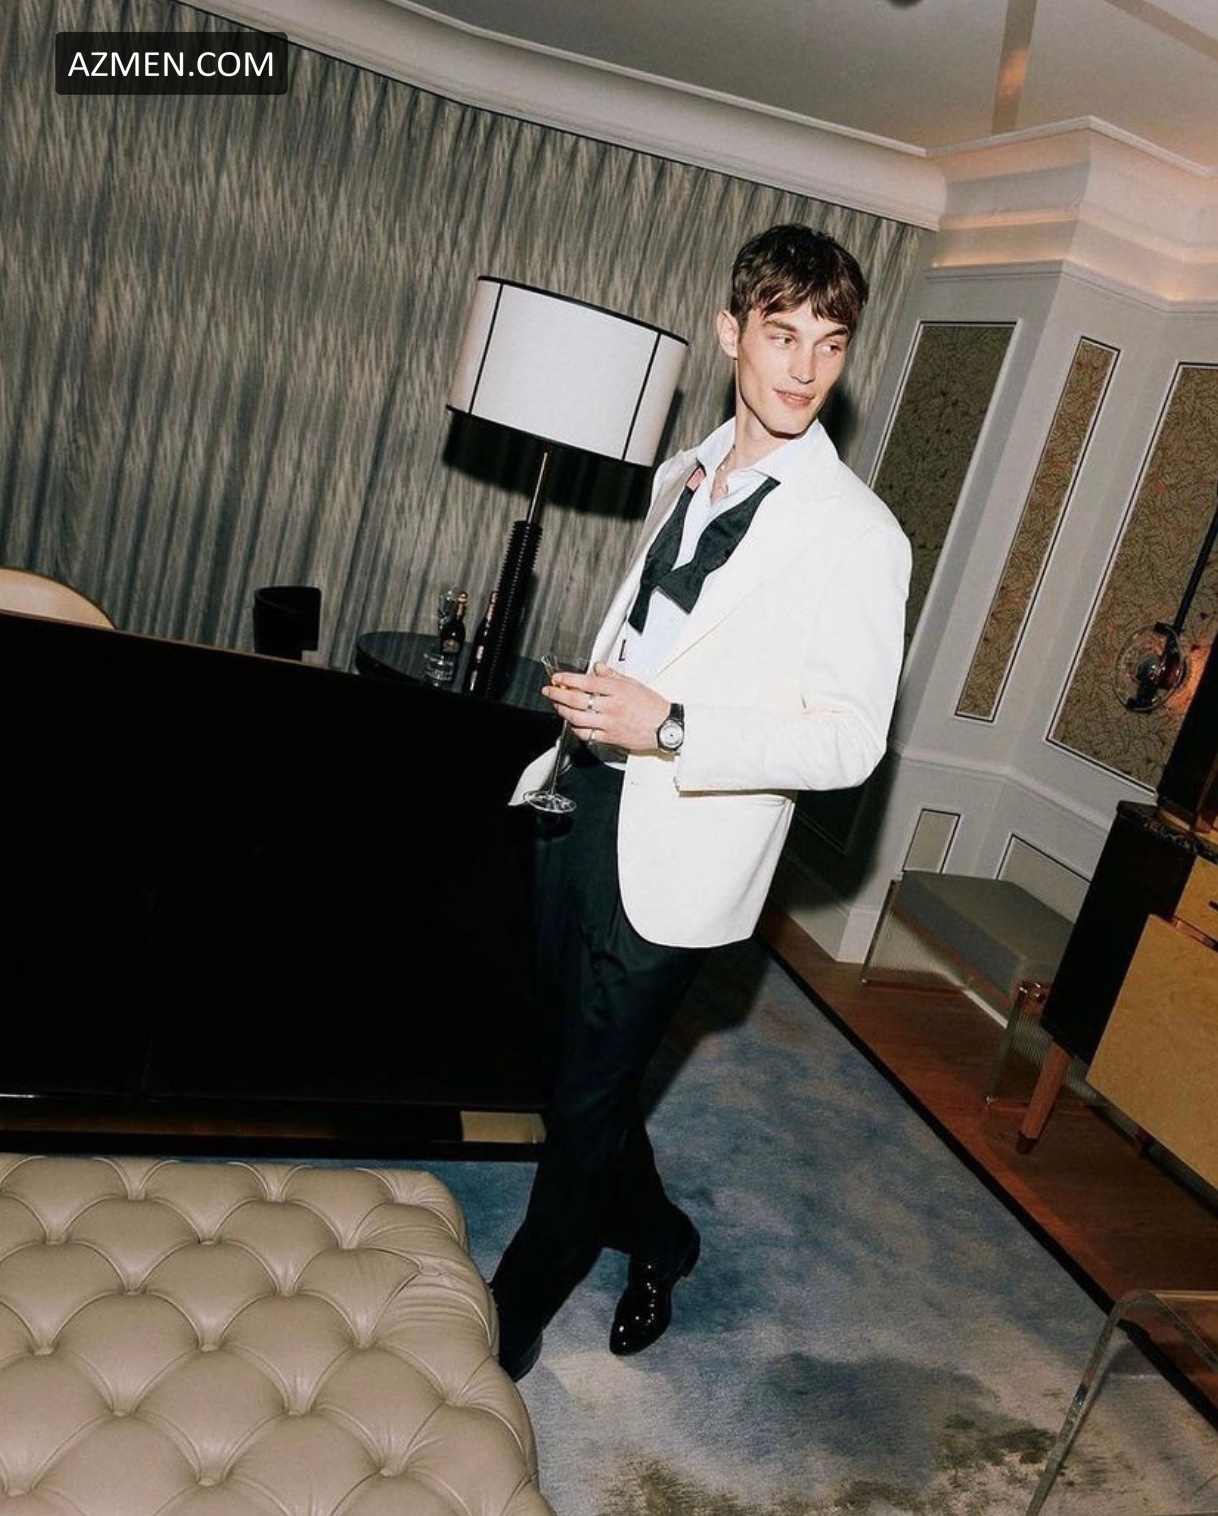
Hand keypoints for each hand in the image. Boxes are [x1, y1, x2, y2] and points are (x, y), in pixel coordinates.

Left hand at [544, 662, 670, 750]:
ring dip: (563, 711)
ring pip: (578, 718)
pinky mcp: (610, 737)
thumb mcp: (634, 684)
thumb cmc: (653, 706)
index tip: (558, 678)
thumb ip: (613, 676)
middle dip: (558, 695)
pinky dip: (576, 728)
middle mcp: (612, 706)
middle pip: (577, 700)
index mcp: (618, 690)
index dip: (568, 679)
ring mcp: (610, 723)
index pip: (586, 682)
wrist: (666, 727)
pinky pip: (587, 734)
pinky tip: (572, 723)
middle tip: (550, 691)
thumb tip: (598, 668)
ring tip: (558, 706)